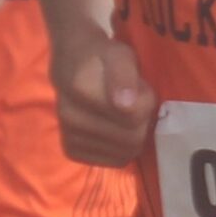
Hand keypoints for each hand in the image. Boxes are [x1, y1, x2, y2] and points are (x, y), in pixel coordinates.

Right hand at [52, 32, 156, 167]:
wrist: (71, 65)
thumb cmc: (102, 58)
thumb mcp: (120, 55)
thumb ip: (124, 75)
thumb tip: (125, 104)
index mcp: (81, 89)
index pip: (133, 115)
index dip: (146, 103)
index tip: (141, 90)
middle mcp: (70, 117)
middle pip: (131, 139)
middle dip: (143, 123)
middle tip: (136, 106)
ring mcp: (69, 136)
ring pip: (124, 154)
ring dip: (133, 136)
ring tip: (125, 117)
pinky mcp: (71, 151)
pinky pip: (113, 161)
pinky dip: (121, 149)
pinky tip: (115, 130)